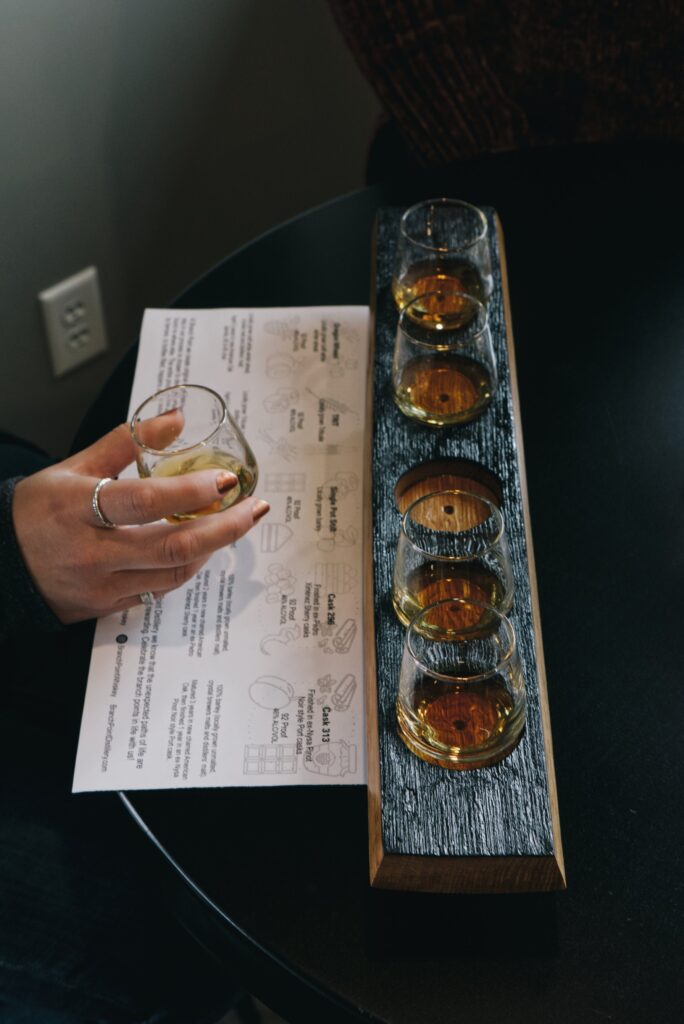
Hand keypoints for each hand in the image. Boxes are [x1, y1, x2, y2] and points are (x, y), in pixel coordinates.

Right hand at [12, 421, 268, 623]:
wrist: (1, 565)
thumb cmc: (36, 511)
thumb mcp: (73, 466)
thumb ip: (127, 442)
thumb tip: (175, 420)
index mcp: (76, 508)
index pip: (143, 501)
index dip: (190, 491)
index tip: (227, 479)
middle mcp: (90, 552)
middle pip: (171, 546)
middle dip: (224, 527)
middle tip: (254, 507)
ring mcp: (101, 585)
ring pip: (174, 571)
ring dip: (213, 547)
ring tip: (236, 521)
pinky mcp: (108, 605)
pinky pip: (161, 588)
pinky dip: (188, 565)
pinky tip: (204, 545)